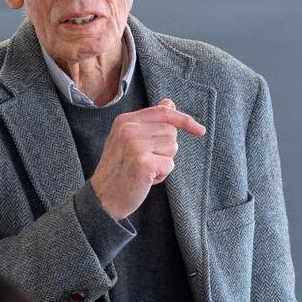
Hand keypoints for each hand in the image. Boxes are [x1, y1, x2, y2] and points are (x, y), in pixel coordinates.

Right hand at [88, 99, 206, 220]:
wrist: (102, 198)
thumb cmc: (119, 169)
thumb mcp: (128, 140)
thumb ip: (149, 121)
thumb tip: (169, 103)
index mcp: (124, 120)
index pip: (163, 112)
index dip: (184, 119)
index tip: (199, 130)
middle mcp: (128, 129)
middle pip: (171, 131)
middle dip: (166, 149)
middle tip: (146, 161)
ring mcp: (135, 146)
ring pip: (172, 147)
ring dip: (164, 162)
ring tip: (145, 170)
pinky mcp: (143, 163)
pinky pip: (169, 164)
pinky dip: (162, 175)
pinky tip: (146, 180)